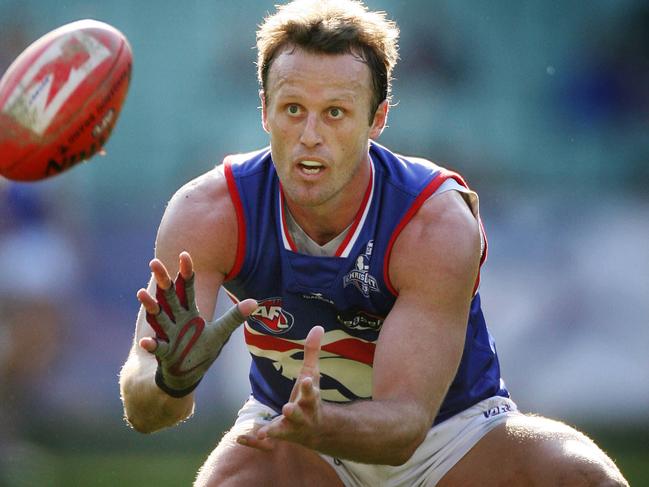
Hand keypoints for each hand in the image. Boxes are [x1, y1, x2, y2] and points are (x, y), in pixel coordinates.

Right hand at [138, 251, 256, 396]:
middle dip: (163, 280)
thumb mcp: (221, 332)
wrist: (187, 374)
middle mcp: (176, 319)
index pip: (188, 288)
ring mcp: (169, 335)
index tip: (185, 254)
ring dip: (151, 306)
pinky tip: (146, 341)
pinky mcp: (165, 353)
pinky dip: (151, 344)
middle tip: (154, 262)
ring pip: (159, 317)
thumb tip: (255, 301)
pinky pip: (157, 347)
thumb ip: (235, 316)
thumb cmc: (202, 349)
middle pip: (169, 297)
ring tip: (141, 292)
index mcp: (190, 312)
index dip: (187, 273)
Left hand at [237, 325, 324, 449]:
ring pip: (284, 429)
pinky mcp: (280, 434)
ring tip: (264, 431)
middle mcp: (303, 414)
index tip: (306, 380)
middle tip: (288, 407)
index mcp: (310, 397)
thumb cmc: (310, 396)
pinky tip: (243, 438)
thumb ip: (312, 351)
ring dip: (275, 429)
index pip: (310, 390)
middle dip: (294, 411)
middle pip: (299, 412)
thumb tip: (318, 326)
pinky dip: (257, 438)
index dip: (308, 386)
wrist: (317, 430)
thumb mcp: (311, 374)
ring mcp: (291, 427)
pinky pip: (269, 437)